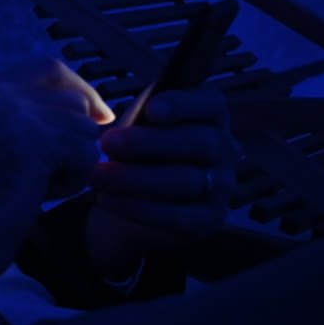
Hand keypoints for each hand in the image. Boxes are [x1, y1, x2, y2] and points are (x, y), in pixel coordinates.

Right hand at [0, 59, 114, 282]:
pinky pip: (86, 154)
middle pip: (75, 101)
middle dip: (75, 139)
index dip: (79, 90)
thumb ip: (35, 116)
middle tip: (44, 173)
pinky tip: (40, 194)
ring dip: (73, 163)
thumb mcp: (2, 140)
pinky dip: (73, 181)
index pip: (51, 69)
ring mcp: (16, 113)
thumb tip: (98, 112)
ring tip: (37, 185)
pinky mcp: (36, 140)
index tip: (97, 117)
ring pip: (85, 129)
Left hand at [86, 86, 239, 277]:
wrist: (132, 197)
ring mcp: (222, 187)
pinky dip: (139, 207)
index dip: (183, 105)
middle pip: (199, 142)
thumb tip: (109, 108)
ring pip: (187, 181)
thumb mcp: (138, 122)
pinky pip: (178, 216)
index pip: (211, 104)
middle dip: (149, 142)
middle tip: (107, 143)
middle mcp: (226, 150)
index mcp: (212, 117)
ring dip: (136, 178)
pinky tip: (106, 199)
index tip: (151, 109)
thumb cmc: (138, 148)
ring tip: (98, 175)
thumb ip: (137, 111)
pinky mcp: (208, 220)